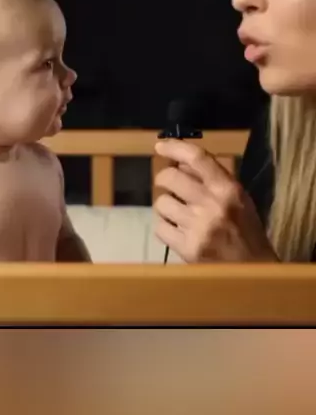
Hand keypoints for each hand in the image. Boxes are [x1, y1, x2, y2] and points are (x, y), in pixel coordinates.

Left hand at [153, 139, 277, 262]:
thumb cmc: (245, 229)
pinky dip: (165, 228)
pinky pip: (160, 228)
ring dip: (167, 206)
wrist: (253, 269)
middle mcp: (211, 204)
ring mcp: (198, 227)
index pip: (197, 157)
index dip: (174, 147)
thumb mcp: (238, 197)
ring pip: (162, 203)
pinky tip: (177, 230)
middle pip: (170, 177)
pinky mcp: (187, 248)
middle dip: (164, 179)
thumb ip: (213, 178)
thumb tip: (180, 160)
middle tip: (168, 184)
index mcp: (227, 188)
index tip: (160, 145)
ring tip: (179, 213)